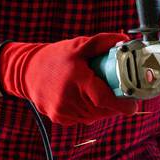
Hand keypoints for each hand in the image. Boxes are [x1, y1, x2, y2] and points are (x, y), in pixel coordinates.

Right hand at [0, 32, 139, 124]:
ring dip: (102, 109)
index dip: (122, 105)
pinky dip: (88, 112)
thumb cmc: (55, 57)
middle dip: (115, 105)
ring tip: (102, 94)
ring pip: (94, 116)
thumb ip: (102, 42)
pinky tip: (85, 100)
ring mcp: (63, 110)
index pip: (104, 99)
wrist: (27, 71)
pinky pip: (82, 119)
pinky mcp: (59, 118)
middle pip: (102, 109)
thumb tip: (124, 40)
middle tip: (120, 94)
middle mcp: (69, 98)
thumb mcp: (78, 45)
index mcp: (77, 79)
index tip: (133, 105)